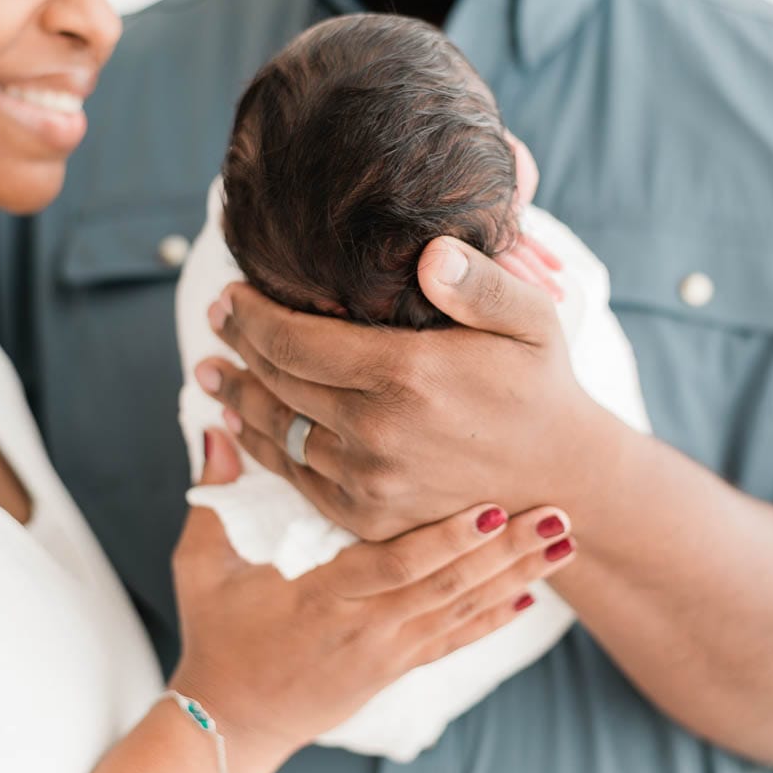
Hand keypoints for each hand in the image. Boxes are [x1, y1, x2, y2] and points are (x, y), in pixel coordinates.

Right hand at [169, 436, 575, 759]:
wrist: (228, 724)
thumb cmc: (216, 634)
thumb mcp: (201, 563)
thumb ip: (215, 493)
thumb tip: (219, 425)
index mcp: (323, 598)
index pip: (394, 566)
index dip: (446, 539)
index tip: (491, 505)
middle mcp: (366, 628)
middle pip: (448, 587)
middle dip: (507, 550)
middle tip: (558, 513)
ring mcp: (386, 652)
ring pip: (462, 612)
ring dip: (517, 576)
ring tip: (564, 543)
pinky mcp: (395, 668)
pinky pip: (453, 642)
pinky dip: (494, 619)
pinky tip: (533, 597)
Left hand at [196, 237, 599, 540]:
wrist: (559, 477)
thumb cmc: (539, 384)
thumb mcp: (533, 318)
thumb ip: (481, 283)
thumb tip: (430, 254)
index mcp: (407, 374)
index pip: (296, 340)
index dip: (252, 316)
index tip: (229, 295)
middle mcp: (378, 432)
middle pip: (278, 383)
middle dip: (238, 348)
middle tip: (215, 320)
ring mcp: (369, 482)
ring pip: (279, 432)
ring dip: (239, 400)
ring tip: (213, 374)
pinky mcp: (368, 518)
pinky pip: (298, 478)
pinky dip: (265, 450)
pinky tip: (245, 428)